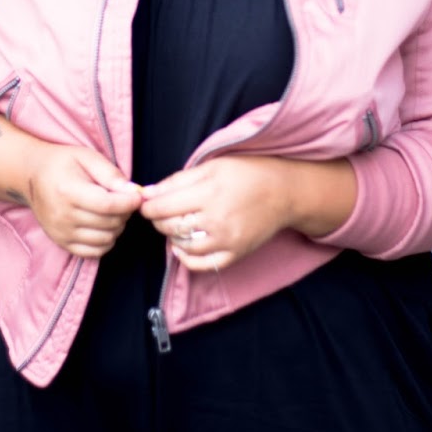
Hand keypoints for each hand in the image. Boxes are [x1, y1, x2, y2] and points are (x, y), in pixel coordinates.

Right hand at [0, 115, 142, 257]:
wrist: (31, 175)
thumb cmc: (62, 163)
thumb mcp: (87, 157)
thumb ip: (110, 173)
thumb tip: (133, 191)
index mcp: (69, 192)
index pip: (107, 205)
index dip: (128, 203)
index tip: (138, 196)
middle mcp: (63, 216)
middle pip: (109, 223)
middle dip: (125, 212)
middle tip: (124, 200)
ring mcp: (61, 232)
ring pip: (105, 239)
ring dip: (117, 227)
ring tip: (114, 211)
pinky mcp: (62, 242)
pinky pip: (94, 252)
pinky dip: (106, 242)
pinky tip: (105, 226)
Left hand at [138, 156, 294, 271]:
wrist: (284, 192)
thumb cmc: (247, 174)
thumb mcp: (213, 166)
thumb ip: (178, 180)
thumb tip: (147, 193)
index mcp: (209, 192)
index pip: (163, 206)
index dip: (148, 206)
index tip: (146, 203)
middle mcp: (216, 219)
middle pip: (171, 226)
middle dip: (158, 219)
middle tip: (160, 212)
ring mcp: (226, 240)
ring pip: (183, 246)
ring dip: (171, 237)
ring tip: (175, 225)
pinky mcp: (235, 254)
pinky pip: (202, 265)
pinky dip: (186, 258)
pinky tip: (183, 247)